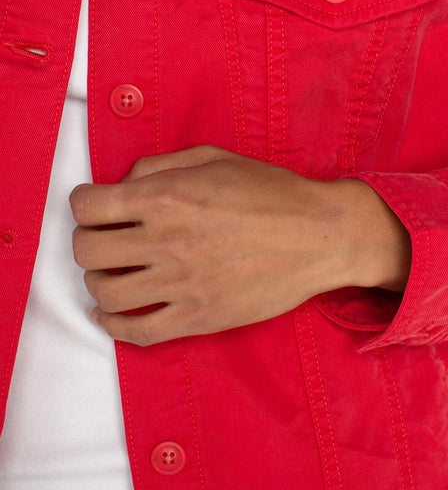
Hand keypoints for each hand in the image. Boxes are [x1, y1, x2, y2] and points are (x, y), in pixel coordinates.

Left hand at [70, 146, 410, 346]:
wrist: (320, 235)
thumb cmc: (271, 192)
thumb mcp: (213, 157)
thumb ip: (159, 165)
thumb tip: (122, 184)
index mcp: (167, 196)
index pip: (88, 207)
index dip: (84, 204)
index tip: (95, 207)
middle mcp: (167, 240)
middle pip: (87, 251)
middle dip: (87, 241)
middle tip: (103, 238)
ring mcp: (181, 283)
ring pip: (106, 292)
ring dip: (99, 280)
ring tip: (113, 271)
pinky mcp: (198, 317)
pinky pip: (137, 332)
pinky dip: (112, 325)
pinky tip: (109, 313)